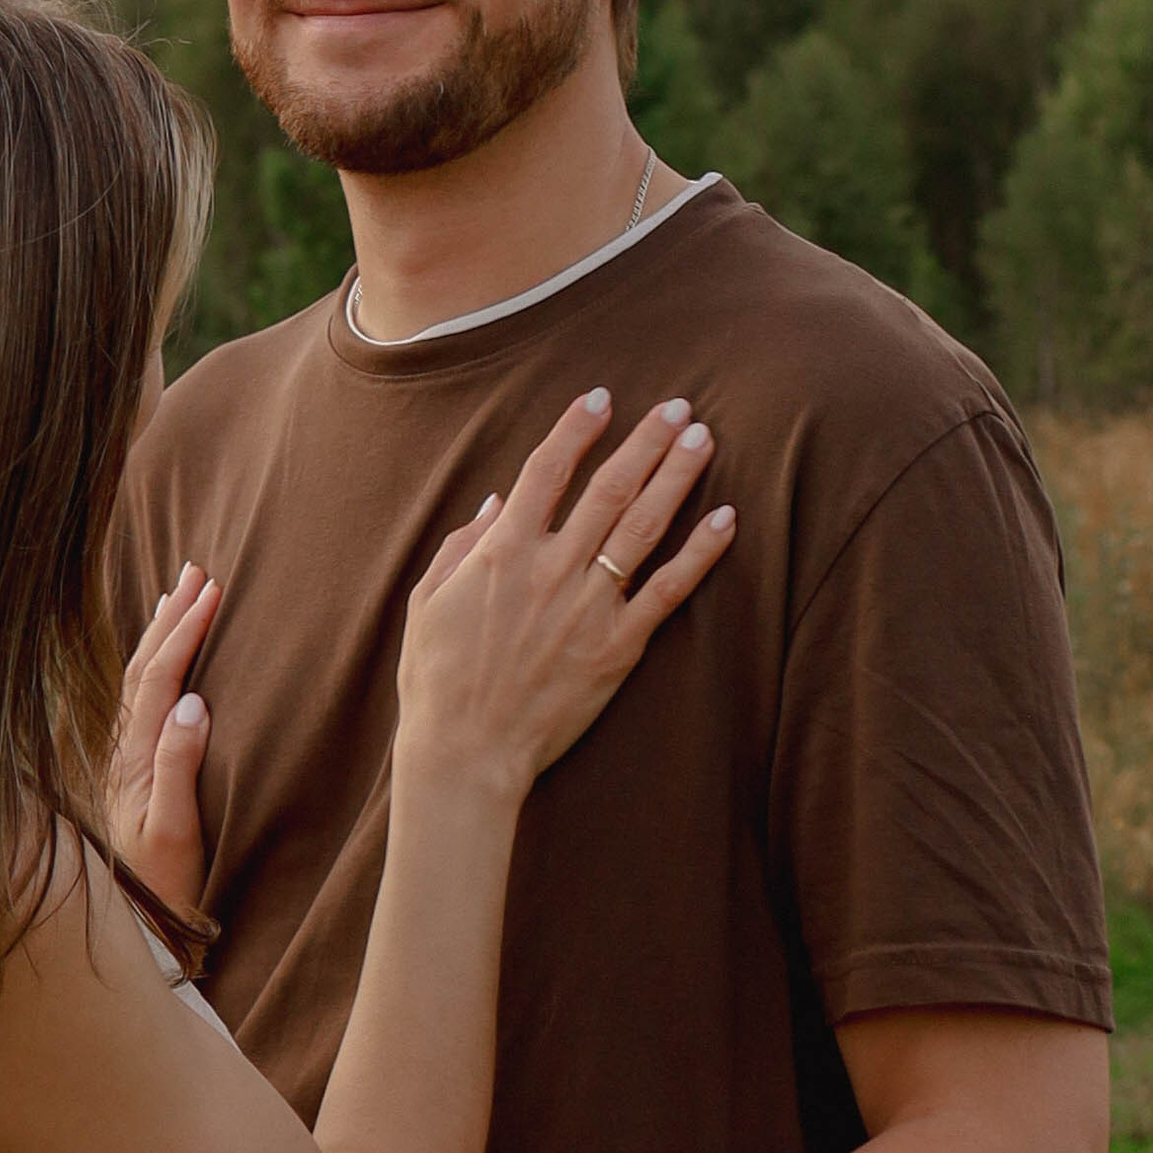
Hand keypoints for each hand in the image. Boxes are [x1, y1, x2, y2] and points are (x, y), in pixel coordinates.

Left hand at [110, 563, 220, 909]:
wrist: (135, 927)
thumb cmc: (161, 884)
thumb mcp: (176, 831)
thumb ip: (180, 767)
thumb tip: (195, 704)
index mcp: (135, 757)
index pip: (159, 677)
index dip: (185, 632)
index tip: (211, 592)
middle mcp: (120, 750)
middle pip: (142, 666)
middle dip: (171, 616)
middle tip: (197, 570)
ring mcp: (119, 758)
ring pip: (135, 678)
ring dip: (158, 633)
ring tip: (177, 594)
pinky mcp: (125, 771)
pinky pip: (134, 699)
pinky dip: (149, 664)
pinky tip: (156, 656)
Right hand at [397, 390, 730, 798]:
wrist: (466, 754)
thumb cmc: (437, 680)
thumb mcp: (427, 601)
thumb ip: (462, 544)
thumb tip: (499, 501)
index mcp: (502, 552)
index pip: (547, 471)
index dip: (576, 428)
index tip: (601, 397)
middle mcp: (551, 569)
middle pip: (608, 488)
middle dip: (645, 441)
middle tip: (677, 405)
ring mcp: (588, 608)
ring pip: (642, 528)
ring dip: (676, 478)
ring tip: (703, 439)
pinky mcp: (617, 648)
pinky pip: (667, 592)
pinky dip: (699, 554)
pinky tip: (725, 520)